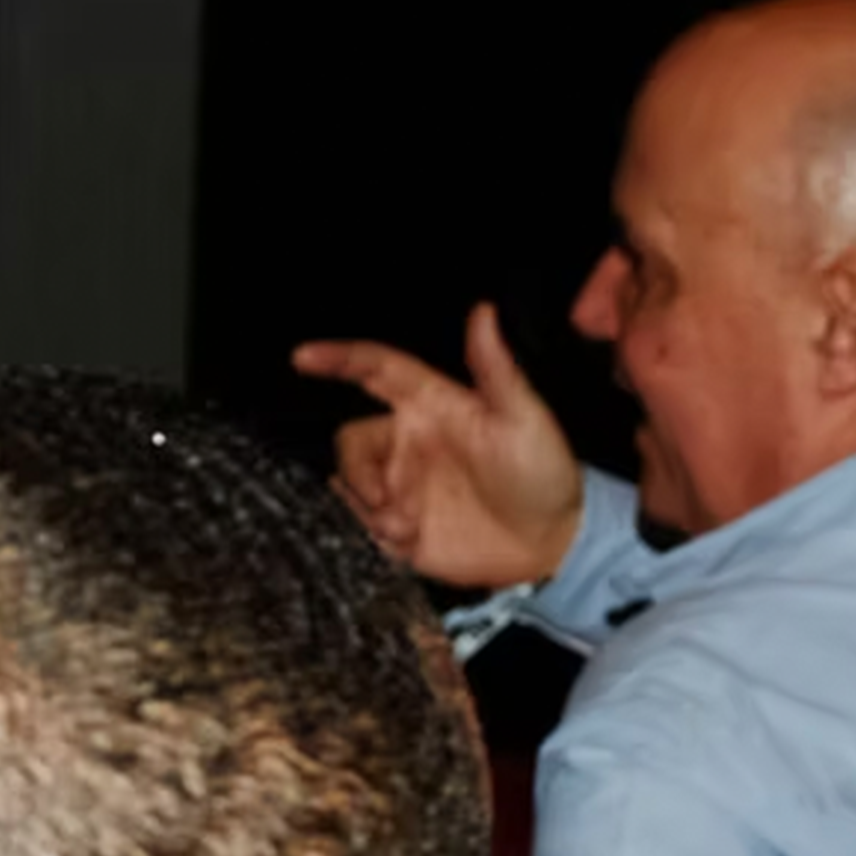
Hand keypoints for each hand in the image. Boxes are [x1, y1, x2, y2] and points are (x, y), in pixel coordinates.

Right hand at [291, 302, 582, 587]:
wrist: (553, 544)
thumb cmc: (542, 474)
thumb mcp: (524, 418)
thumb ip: (496, 368)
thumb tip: (484, 311)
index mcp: (429, 405)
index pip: (374, 370)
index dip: (337, 358)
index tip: (302, 357)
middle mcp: (408, 443)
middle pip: (350, 441)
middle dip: (360, 471)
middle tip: (393, 500)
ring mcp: (403, 486)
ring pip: (351, 485)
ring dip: (371, 507)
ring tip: (410, 525)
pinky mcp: (403, 527)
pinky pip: (364, 525)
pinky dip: (378, 536)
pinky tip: (412, 541)